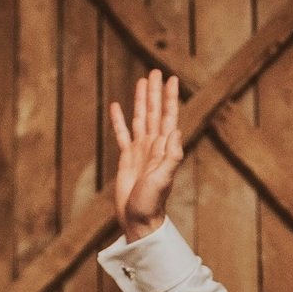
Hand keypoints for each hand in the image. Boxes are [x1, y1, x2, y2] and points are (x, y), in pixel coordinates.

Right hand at [109, 69, 184, 239]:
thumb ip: (170, 157)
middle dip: (155, 92)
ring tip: (142, 81)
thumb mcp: (162, 180)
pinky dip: (119, 120)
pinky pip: (122, 134)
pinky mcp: (127, 158)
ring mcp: (140, 151)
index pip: (168, 117)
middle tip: (155, 71)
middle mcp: (153, 146)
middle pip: (154, 112)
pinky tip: (116, 107)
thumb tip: (175, 131)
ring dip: (141, 100)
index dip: (169, 98)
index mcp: (163, 148)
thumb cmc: (151, 204)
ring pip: (140, 119)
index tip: (171, 79)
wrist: (139, 220)